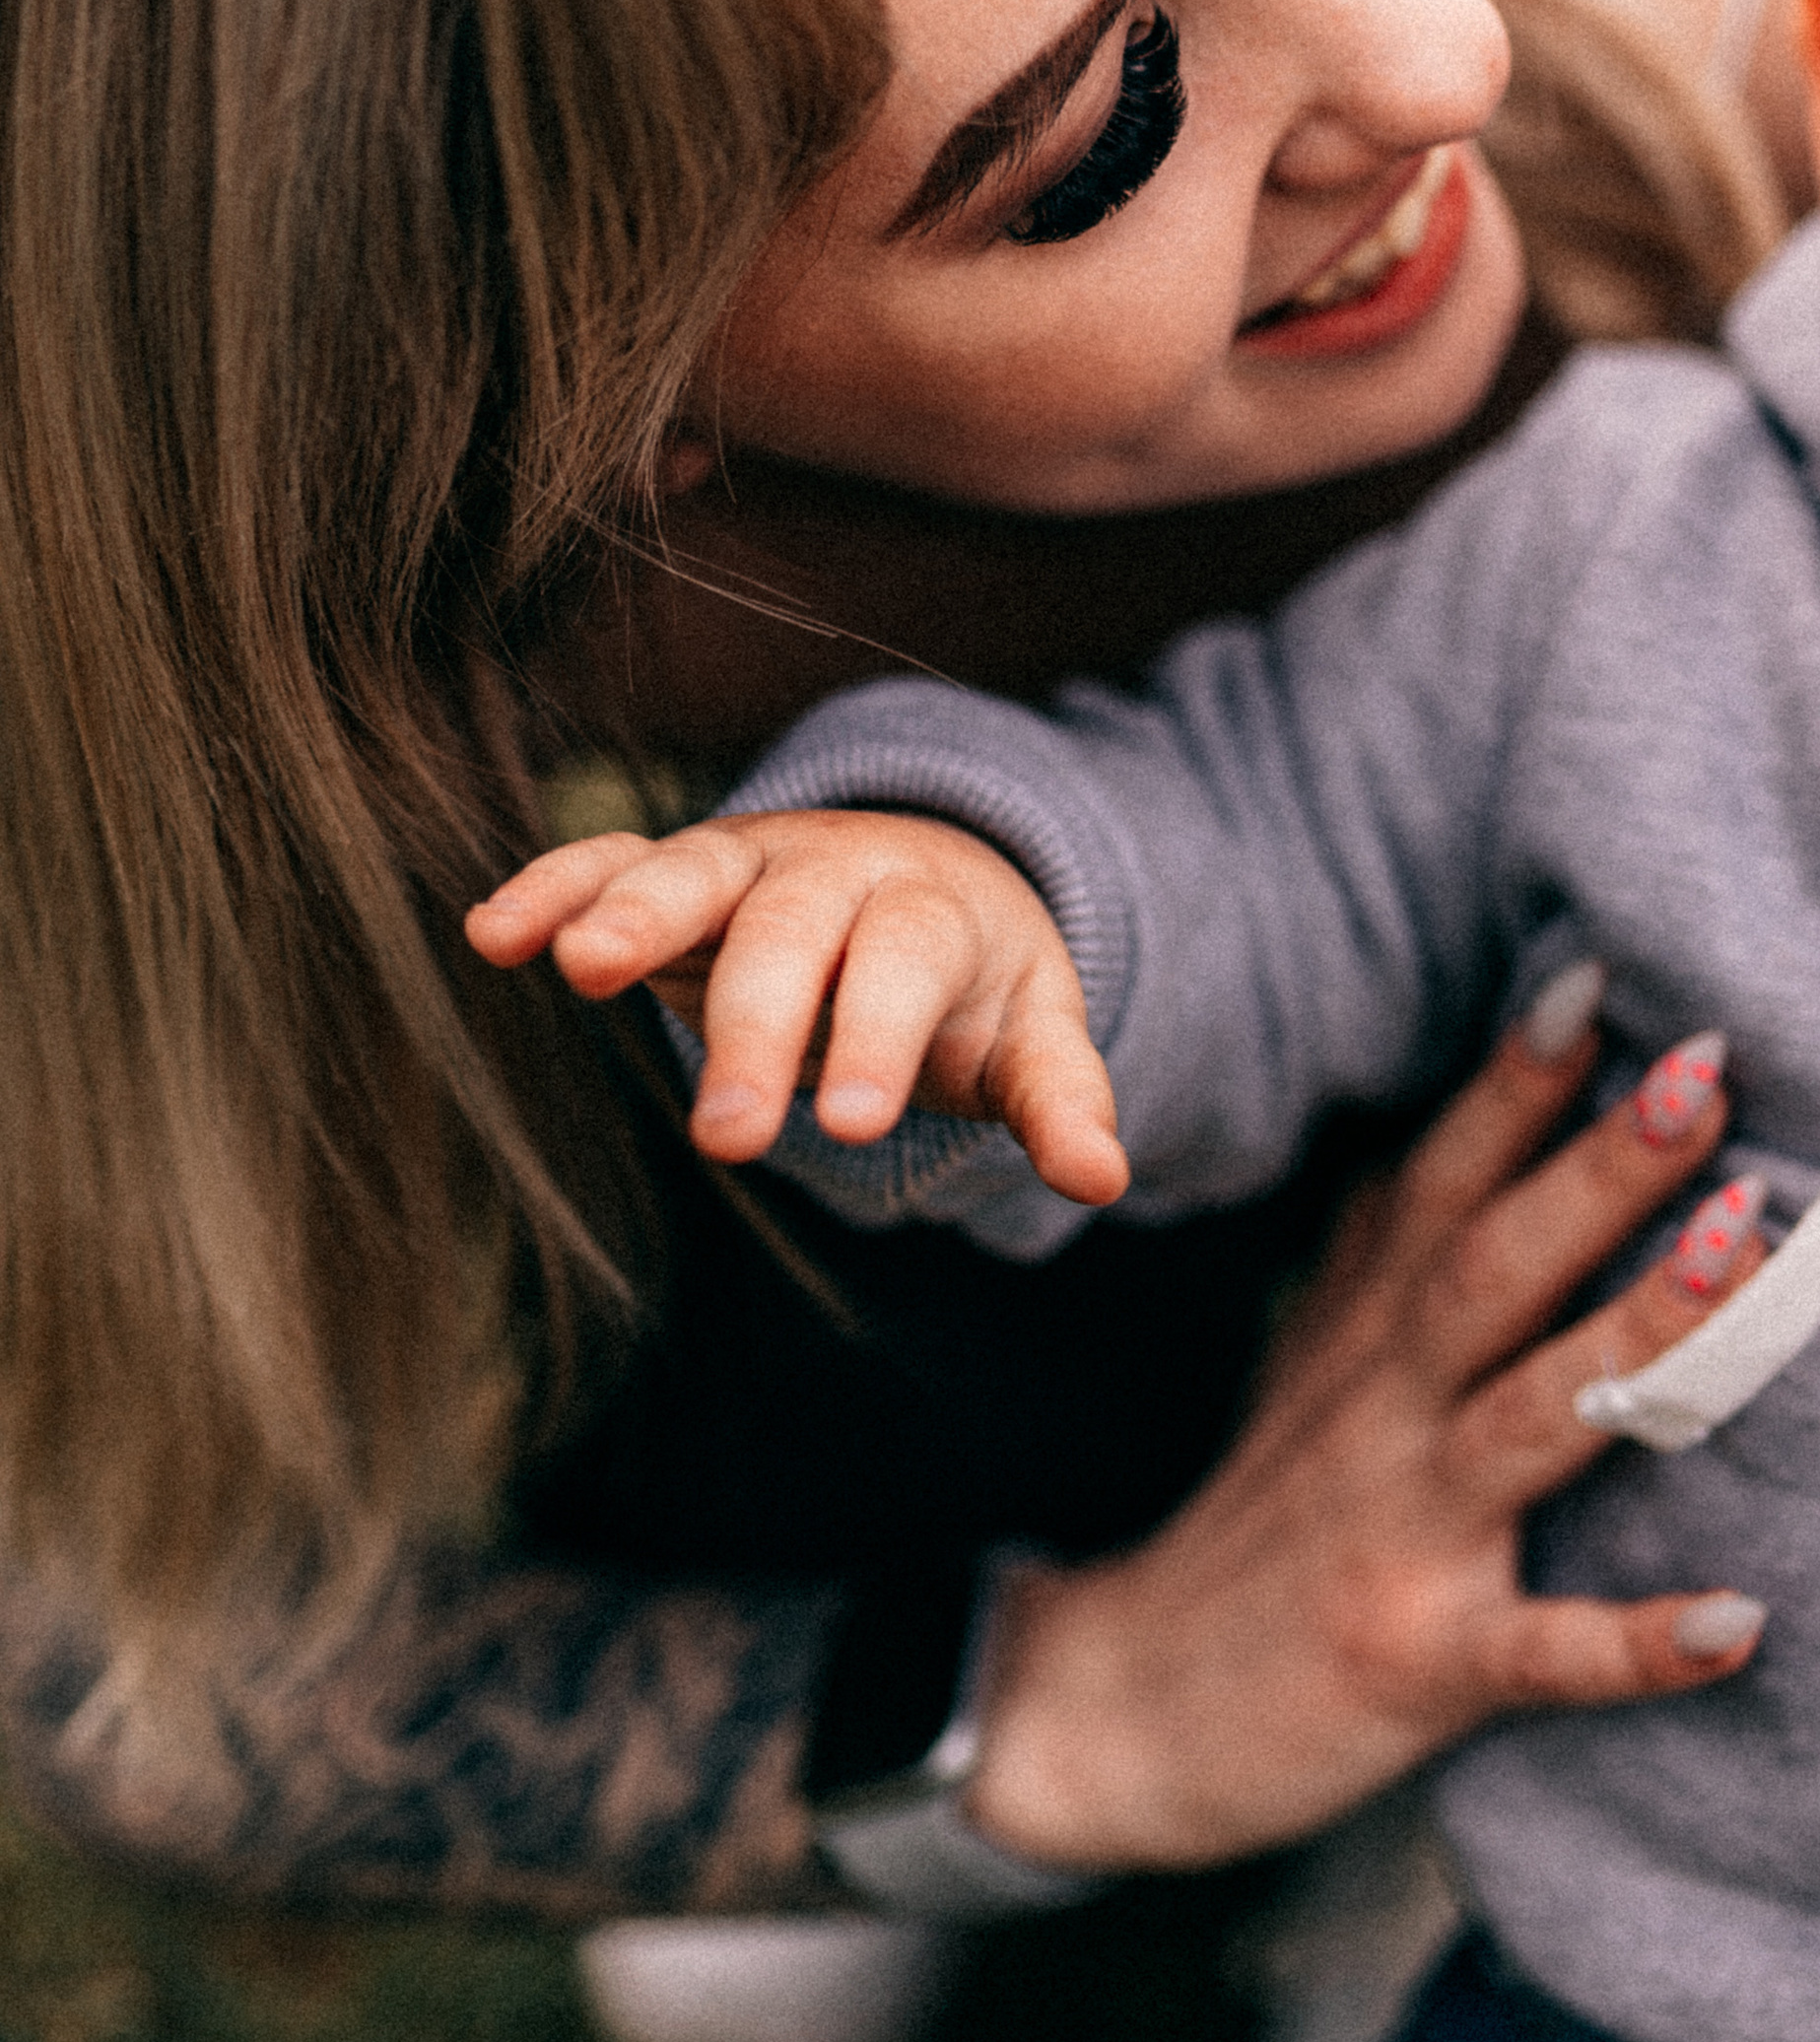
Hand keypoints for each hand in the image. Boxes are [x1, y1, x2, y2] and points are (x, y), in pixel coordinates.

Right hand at [464, 812, 1126, 1207]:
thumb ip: (1058, 1099)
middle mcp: (835, 871)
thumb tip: (1105, 1179)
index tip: (850, 1125)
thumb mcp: (1028, 1035)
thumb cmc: (971, 982)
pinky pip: (609, 862)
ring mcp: (748, 862)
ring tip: (581, 970)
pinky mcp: (678, 873)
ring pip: (690, 873)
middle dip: (756, 1028)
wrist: (932, 874)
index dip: (876, 1037)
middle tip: (729, 1135)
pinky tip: (494, 934)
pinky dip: (555, 887)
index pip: (903, 963)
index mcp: (931, 910)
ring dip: (633, 914)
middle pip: (791, 934)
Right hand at [961, 987, 1766, 1869]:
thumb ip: (1389, 1242)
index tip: (1604, 976)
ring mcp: (1399, 1534)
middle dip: (1601, 1168)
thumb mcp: (1311, 1359)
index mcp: (1368, 1334)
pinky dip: (1637, 1643)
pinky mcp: (1416, 1662)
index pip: (1444, 1182)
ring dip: (1640, 1332)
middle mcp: (1383, 1411)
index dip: (1517, 1082)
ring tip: (1750, 1247)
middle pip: (1493, 1267)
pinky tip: (1744, 1618)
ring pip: (1529, 1416)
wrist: (1119, 1712)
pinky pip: (1538, 1653)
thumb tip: (1487, 1100)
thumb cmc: (1264, 1521)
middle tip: (1706, 1064)